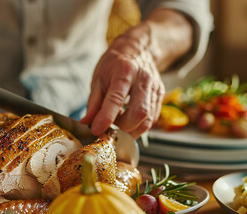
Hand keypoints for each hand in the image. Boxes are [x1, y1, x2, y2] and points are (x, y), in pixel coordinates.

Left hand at [81, 24, 164, 138]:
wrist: (137, 50)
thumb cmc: (114, 64)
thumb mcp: (98, 78)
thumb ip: (93, 103)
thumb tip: (86, 123)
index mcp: (125, 71)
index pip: (116, 99)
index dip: (106, 118)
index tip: (96, 130)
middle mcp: (143, 79)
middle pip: (139, 113)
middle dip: (122, 127)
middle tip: (110, 127)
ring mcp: (155, 87)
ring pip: (148, 119)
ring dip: (131, 129)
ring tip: (118, 124)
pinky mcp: (160, 95)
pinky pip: (152, 118)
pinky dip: (139, 126)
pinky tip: (128, 121)